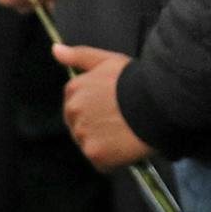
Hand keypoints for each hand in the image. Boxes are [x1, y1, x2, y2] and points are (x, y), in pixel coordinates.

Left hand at [52, 43, 150, 168]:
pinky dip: (114, 159)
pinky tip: (128, 147)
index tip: (113, 106)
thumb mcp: (107, 60)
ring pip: (91, 144)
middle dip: (97, 125)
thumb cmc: (134, 79)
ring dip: (105, 143)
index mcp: (73, 90)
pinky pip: (102, 162)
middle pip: (81, 126)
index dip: (97, 106)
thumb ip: (79, 55)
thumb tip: (55, 49)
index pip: (77, 104)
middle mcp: (73, 113)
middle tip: (121, 120)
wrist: (156, 101)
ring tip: (127, 133)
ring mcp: (83, 135)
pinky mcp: (95, 154)